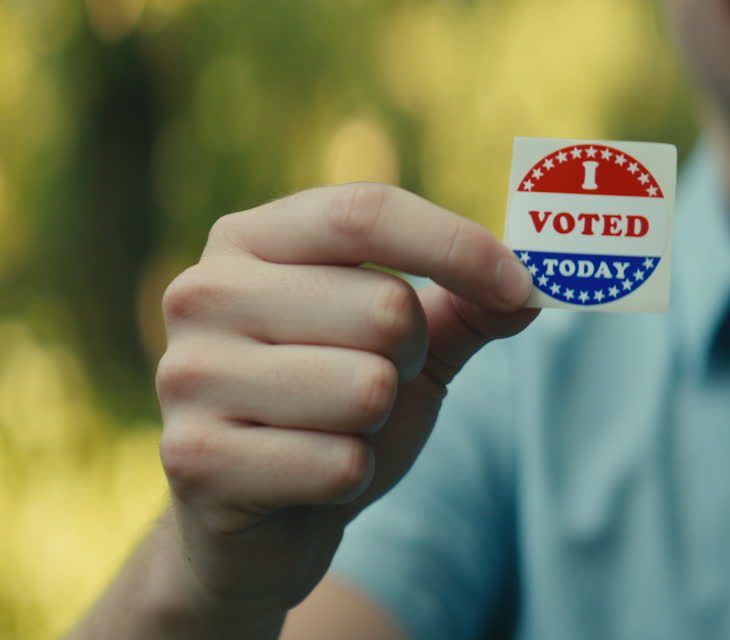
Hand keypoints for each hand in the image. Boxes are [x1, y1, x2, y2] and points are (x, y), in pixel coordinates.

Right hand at [153, 183, 536, 625]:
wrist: (257, 522)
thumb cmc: (336, 410)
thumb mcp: (407, 345)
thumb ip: (467, 302)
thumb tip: (536, 281)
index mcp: (251, 239)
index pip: (367, 211)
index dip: (458, 246)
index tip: (521, 286)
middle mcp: (204, 291)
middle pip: (385, 307)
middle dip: (410, 359)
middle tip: (370, 384)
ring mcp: (188, 374)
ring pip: (367, 388)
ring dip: (377, 423)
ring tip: (333, 429)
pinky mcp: (193, 458)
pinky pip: (340, 464)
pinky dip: (350, 479)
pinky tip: (308, 480)